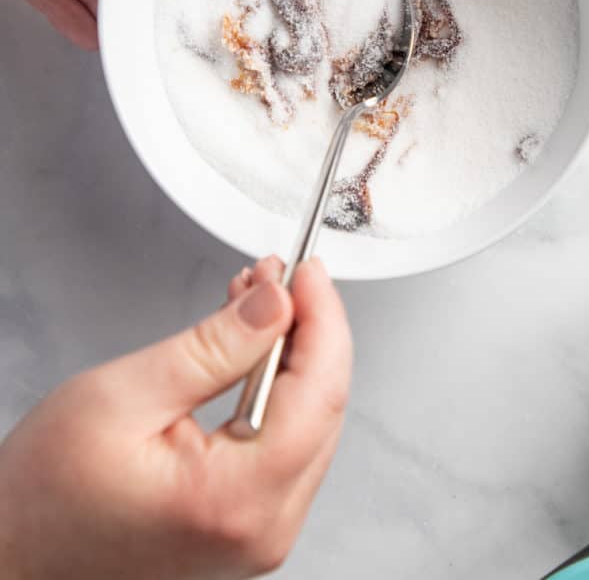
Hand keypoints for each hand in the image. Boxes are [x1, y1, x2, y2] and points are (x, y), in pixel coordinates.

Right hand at [0, 256, 351, 579]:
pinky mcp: (246, 524)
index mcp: (235, 499)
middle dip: (307, 328)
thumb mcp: (124, 394)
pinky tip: (251, 349)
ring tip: (256, 301)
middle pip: (324, 406)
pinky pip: (285, 443)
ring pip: (310, 421)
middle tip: (277, 275)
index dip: (320, 318)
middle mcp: (262, 528)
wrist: (12, 555)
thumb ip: (213, 347)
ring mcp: (258, 533)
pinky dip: (274, 386)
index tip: (306, 270)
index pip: (320, 391)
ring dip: (290, 352)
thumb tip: (277, 304)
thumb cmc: (45, 495)